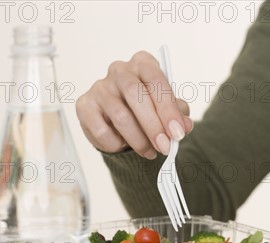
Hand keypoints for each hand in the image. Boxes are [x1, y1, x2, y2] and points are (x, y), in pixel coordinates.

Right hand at [76, 51, 193, 158]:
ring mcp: (100, 86)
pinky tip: (122, 146)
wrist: (120, 122)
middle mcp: (119, 70)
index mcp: (143, 64)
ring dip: (138, 139)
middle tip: (164, 147)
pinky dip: (115, 143)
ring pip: (120, 115)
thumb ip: (177, 116)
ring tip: (149, 152)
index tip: (177, 133)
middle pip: (136, 94)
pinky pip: (101, 129)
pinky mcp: (84, 105)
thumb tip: (185, 126)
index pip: (156, 80)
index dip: (168, 109)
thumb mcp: (167, 111)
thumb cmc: (147, 110)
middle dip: (153, 125)